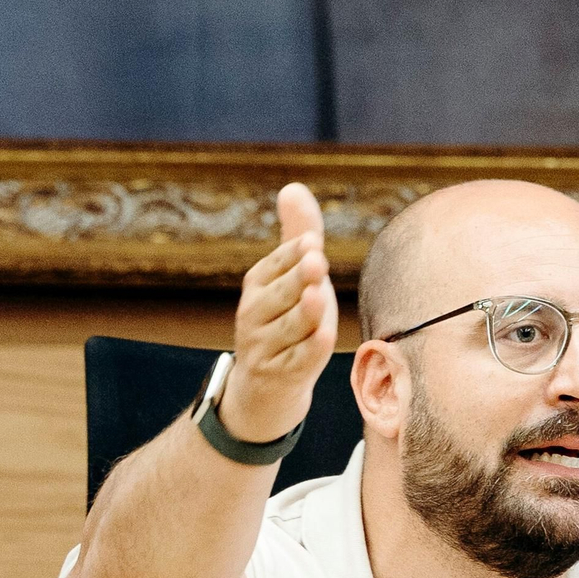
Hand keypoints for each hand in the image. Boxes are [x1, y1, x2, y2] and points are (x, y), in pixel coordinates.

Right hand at [219, 183, 339, 442]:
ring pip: (290, 328)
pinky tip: (324, 336)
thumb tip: (293, 187)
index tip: (312, 242)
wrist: (265, 390)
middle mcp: (254, 315)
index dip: (293, 256)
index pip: (275, 265)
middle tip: (316, 260)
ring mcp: (265, 348)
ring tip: (318, 295)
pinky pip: (299, 361)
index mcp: (257, 285)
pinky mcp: (282, 377)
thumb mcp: (291, 279)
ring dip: (305, 312)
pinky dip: (311, 350)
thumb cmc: (286, 322)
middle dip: (298, 277)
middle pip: (281, 294)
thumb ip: (296, 236)